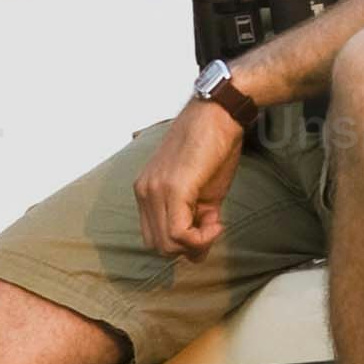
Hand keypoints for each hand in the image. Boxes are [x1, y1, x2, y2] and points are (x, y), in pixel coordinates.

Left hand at [133, 89, 245, 254]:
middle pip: (158, 246)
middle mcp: (144, 191)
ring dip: (195, 244)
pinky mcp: (172, 189)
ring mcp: (155, 190)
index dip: (183, 243)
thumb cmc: (212, 147)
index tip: (208, 229)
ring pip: (166, 244)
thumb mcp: (203, 192)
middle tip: (211, 230)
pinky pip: (177, 233)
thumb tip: (198, 249)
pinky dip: (199, 238)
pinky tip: (216, 224)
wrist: (219, 115)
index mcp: (147, 191)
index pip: (155, 236)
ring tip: (214, 224)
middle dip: (188, 248)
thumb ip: (196, 220)